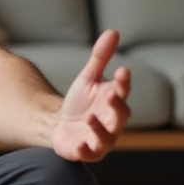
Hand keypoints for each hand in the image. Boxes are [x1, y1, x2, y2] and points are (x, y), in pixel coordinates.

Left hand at [50, 29, 130, 162]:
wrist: (60, 125)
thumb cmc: (79, 101)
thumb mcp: (88, 77)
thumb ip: (100, 57)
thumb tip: (113, 31)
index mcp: (114, 101)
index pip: (123, 90)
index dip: (123, 82)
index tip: (121, 71)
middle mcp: (112, 122)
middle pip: (120, 115)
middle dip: (117, 105)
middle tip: (112, 94)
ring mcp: (101, 139)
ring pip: (107, 137)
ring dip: (100, 128)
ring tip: (90, 117)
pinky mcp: (86, 151)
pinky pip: (89, 153)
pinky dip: (85, 150)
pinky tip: (78, 144)